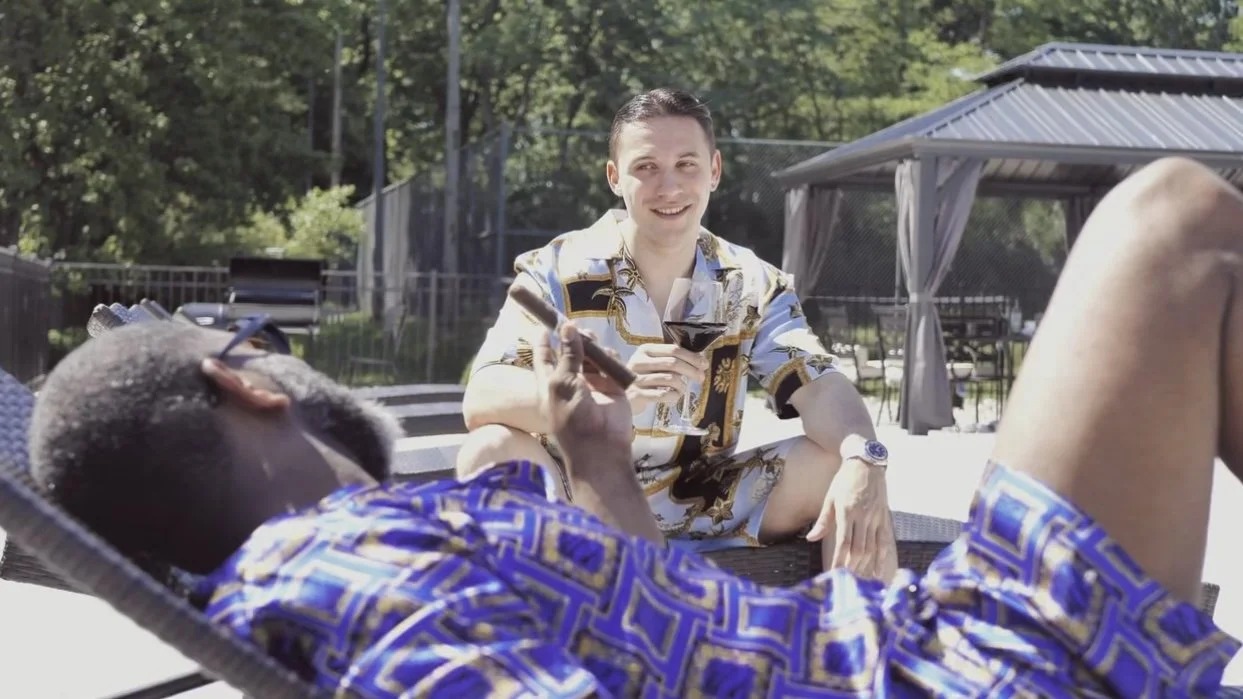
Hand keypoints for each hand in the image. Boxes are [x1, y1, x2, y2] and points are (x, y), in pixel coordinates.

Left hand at [533, 321, 633, 451]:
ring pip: (592, 357)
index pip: (544, 358)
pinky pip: (611, 366)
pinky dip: (610, 359)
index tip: (546, 325)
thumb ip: (568, 354)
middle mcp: (570, 383)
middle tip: (576, 328)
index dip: (544, 342)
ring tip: (592, 341)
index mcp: (550, 384)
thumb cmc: (572, 416)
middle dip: (573, 340)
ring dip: (592, 347)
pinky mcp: (613, 388)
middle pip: (571, 354)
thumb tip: (568, 327)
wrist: (600, 445)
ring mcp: (592, 385)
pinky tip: (609, 358)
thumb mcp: (563, 382)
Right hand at [625, 343, 709, 413]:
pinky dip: (674, 396)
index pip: (673, 349)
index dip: (692, 356)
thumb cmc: (643, 378)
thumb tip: (699, 361)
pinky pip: (664, 394)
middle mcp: (640, 361)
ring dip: (682, 386)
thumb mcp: (652, 363)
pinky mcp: (637, 394)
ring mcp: (637, 378)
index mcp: (646, 350)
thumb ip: (670, 359)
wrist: (621, 395)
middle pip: (673, 363)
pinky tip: (674, 396)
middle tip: (701, 378)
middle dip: (692, 371)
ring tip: (681, 389)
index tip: (704, 364)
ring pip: (670, 379)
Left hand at [809, 459, 897, 581]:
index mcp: (846, 511)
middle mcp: (863, 516)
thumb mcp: (830, 497)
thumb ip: (823, 520)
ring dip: (866, 566)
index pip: (843, 542)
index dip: (839, 560)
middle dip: (852, 568)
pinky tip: (878, 571)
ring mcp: (876, 517)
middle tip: (846, 583)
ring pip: (872, 548)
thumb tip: (810, 539)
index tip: (833, 574)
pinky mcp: (884, 517)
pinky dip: (882, 558)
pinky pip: (884, 541)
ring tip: (860, 581)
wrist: (866, 463)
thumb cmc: (844, 480)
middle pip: (859, 549)